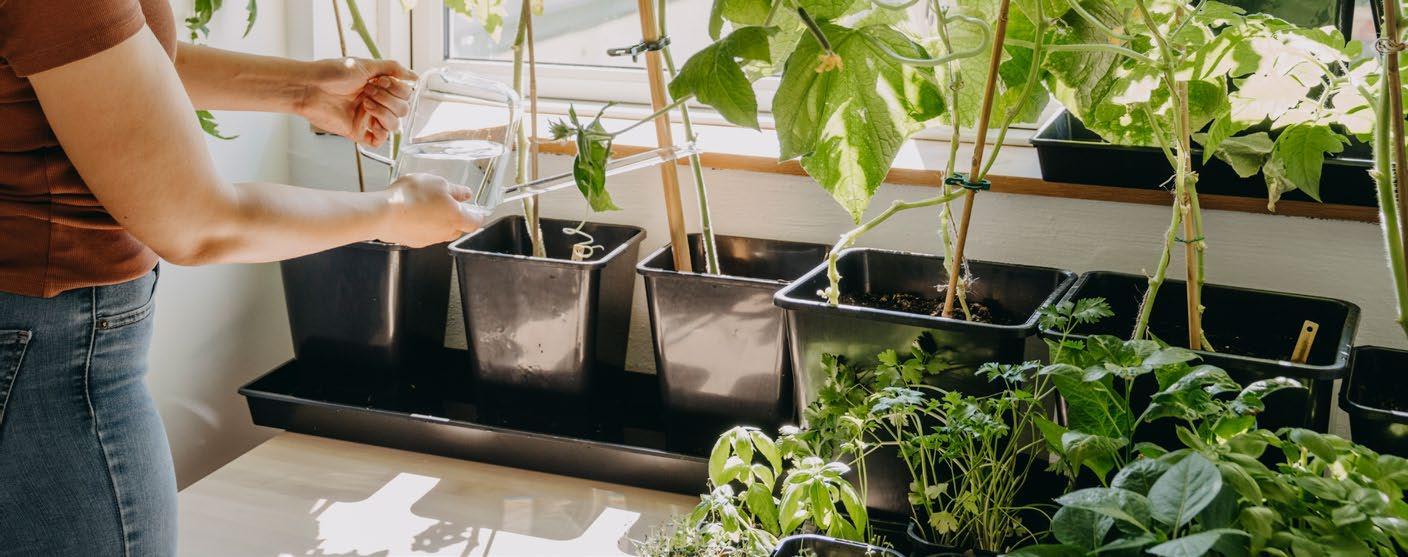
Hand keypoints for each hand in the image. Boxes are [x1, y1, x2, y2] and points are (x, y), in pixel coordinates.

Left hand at [297, 57, 415, 147]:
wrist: (309, 87)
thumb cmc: (332, 72)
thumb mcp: (365, 64)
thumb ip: (392, 68)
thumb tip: (415, 76)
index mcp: (380, 87)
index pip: (405, 94)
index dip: (396, 89)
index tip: (379, 81)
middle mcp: (377, 102)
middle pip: (403, 110)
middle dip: (388, 100)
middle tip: (368, 92)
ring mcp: (368, 118)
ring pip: (395, 126)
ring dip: (384, 114)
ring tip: (365, 104)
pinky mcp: (357, 131)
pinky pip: (379, 141)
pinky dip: (380, 134)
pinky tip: (370, 124)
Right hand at [378, 173, 482, 246]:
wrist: (384, 214)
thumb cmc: (411, 196)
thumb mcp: (437, 183)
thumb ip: (455, 190)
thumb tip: (466, 194)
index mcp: (456, 218)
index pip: (475, 222)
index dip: (478, 216)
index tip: (478, 212)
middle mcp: (445, 232)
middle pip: (458, 229)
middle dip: (457, 218)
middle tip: (450, 205)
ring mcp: (429, 239)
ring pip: (441, 232)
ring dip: (439, 222)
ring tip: (428, 206)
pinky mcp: (414, 242)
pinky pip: (424, 234)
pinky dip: (423, 226)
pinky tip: (414, 214)